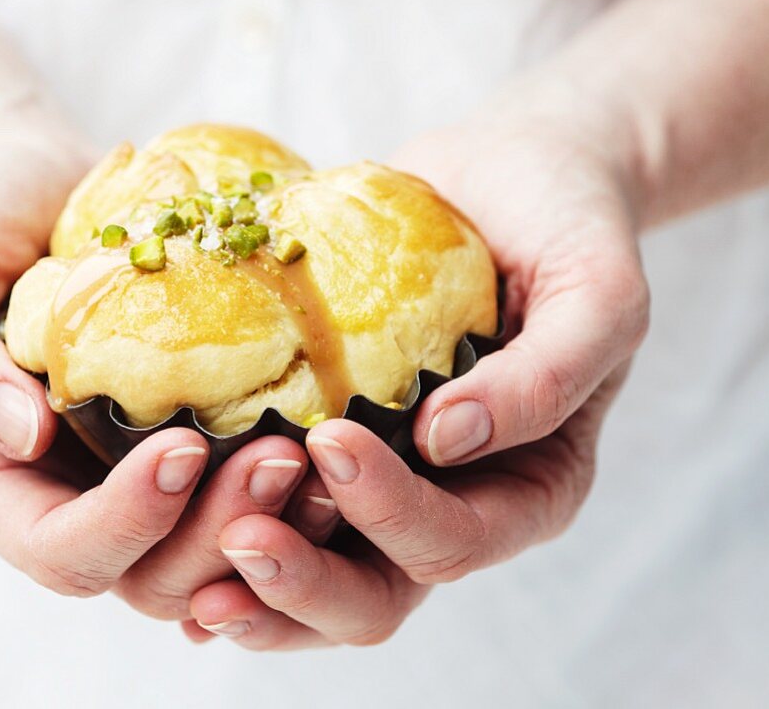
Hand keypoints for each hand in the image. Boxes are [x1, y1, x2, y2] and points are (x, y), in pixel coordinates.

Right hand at [0, 119, 312, 618]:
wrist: (34, 178)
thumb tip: (23, 434)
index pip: (60, 549)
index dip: (124, 522)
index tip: (181, 448)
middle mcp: (75, 492)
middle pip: (152, 575)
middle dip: (218, 531)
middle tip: (283, 456)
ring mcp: (140, 470)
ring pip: (214, 552)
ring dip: (271, 517)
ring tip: (318, 448)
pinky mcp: (199, 431)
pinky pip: (250, 488)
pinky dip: (298, 483)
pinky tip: (340, 438)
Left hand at [186, 112, 649, 648]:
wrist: (510, 175)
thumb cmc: (568, 228)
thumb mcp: (597, 292)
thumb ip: (549, 375)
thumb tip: (448, 440)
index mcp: (528, 489)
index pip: (454, 542)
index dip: (391, 513)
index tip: (330, 442)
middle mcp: (454, 502)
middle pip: (377, 592)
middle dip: (305, 579)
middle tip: (234, 537)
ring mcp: (388, 478)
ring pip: (318, 572)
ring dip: (255, 579)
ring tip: (188, 562)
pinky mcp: (331, 442)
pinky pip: (280, 508)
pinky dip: (229, 531)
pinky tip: (170, 526)